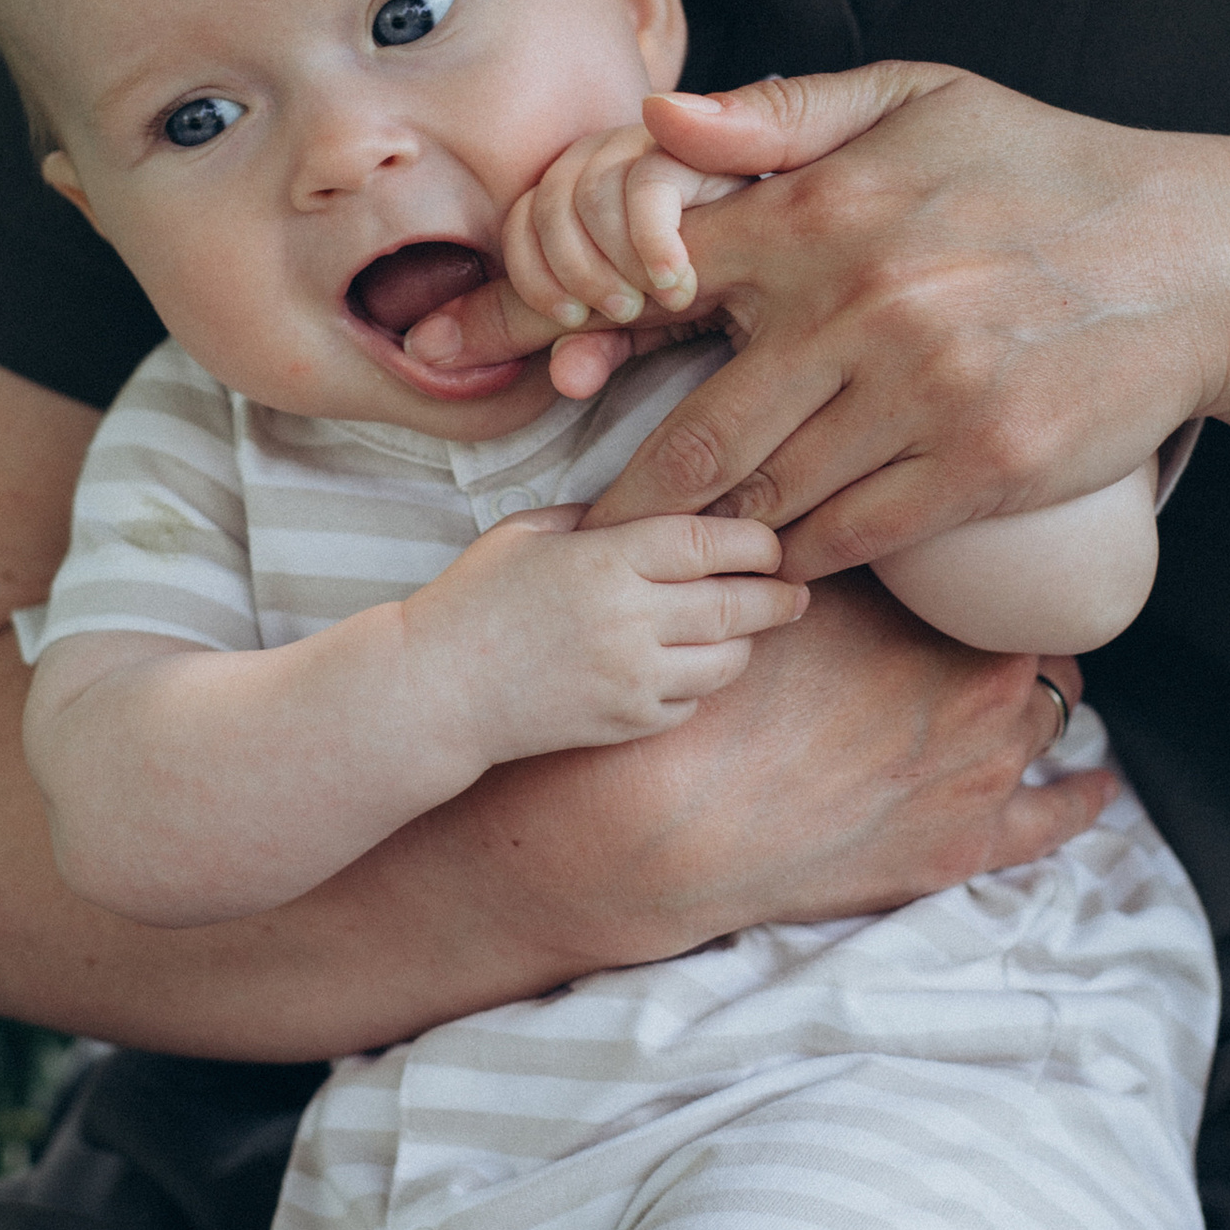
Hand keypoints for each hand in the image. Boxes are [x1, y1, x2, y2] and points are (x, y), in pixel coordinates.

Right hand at [406, 503, 807, 764]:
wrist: (433, 691)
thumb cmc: (473, 599)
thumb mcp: (527, 532)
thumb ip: (597, 515)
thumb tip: (661, 504)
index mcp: (605, 561)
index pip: (710, 544)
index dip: (754, 540)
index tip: (769, 540)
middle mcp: (628, 622)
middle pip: (737, 605)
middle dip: (778, 595)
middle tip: (796, 590)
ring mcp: (631, 680)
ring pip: (728, 662)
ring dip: (746, 642)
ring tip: (749, 625)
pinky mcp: (625, 724)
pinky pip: (692, 704)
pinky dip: (700, 684)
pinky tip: (689, 664)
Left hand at [411, 62, 1229, 578]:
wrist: (1202, 258)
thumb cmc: (1044, 170)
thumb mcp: (917, 99)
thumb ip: (779, 113)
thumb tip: (659, 120)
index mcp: (824, 212)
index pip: (650, 278)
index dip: (569, 327)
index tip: (519, 374)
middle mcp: (861, 307)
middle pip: (696, 433)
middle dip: (626, 494)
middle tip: (582, 534)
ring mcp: (921, 396)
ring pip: (770, 498)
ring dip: (716, 533)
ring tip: (671, 560)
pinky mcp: (979, 469)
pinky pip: (850, 536)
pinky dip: (802, 556)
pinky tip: (781, 557)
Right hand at [456, 568, 1110, 973]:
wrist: (658, 832)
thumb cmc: (702, 705)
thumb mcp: (749, 589)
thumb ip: (810, 538)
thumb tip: (831, 477)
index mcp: (930, 615)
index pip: (996, 568)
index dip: (984, 558)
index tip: (980, 549)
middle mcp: (974, 687)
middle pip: (1032, 634)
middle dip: (1012, 622)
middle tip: (989, 613)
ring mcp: (979, 775)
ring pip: (1050, 716)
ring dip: (1036, 698)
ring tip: (1024, 683)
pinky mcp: (962, 850)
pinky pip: (1053, 821)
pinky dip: (1078, 799)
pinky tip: (1095, 784)